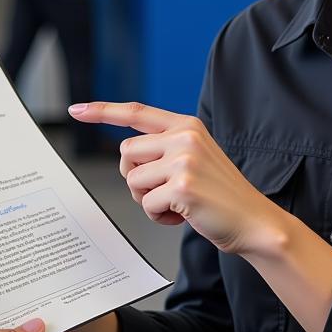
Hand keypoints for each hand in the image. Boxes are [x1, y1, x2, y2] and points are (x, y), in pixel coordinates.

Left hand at [68, 101, 278, 255]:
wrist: (255, 221)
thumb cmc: (221, 195)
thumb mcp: (194, 158)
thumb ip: (164, 149)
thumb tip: (127, 156)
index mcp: (186, 125)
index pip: (136, 112)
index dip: (102, 111)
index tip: (76, 110)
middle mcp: (184, 136)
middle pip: (126, 153)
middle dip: (136, 178)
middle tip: (164, 192)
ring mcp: (183, 160)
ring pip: (133, 180)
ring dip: (148, 200)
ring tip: (177, 205)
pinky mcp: (181, 186)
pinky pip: (146, 204)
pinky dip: (159, 218)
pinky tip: (183, 216)